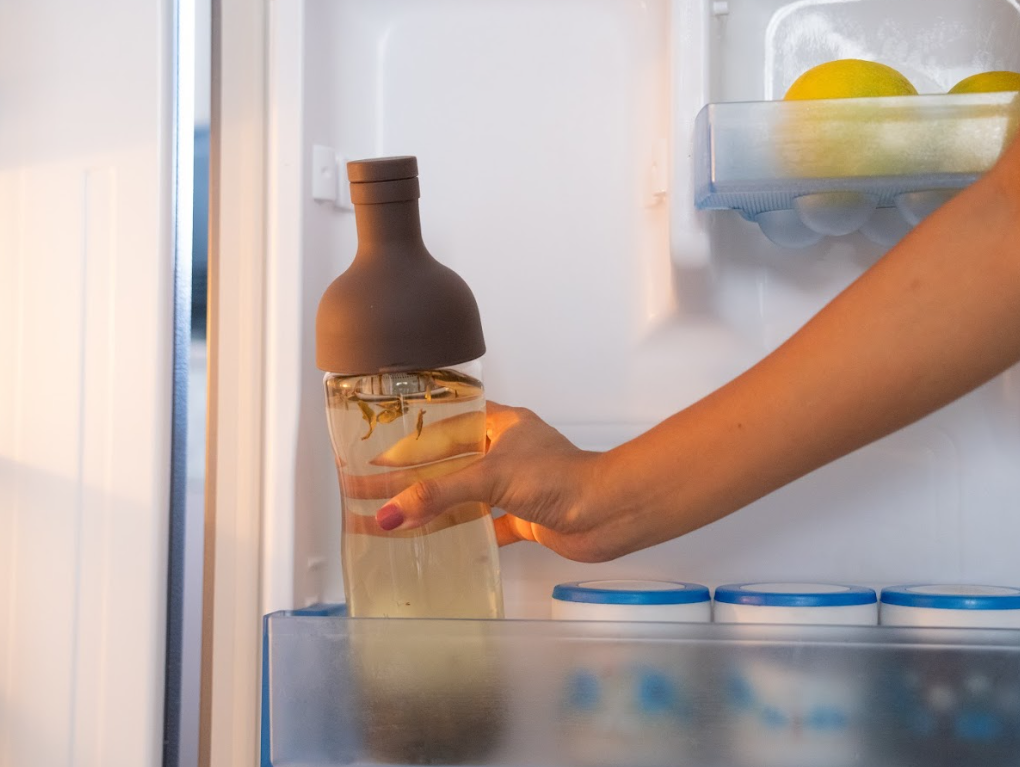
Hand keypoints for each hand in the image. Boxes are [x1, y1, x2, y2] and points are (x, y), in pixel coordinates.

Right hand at [374, 402, 623, 561]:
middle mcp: (508, 452)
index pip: (447, 424)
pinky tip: (432, 542)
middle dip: (416, 477)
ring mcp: (517, 486)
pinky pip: (485, 524)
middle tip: (375, 490)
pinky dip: (462, 533)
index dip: (413, 438)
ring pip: (467, 496)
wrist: (607, 513)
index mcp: (501, 425)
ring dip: (435, 507)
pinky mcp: (525, 518)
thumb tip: (387, 515)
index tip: (379, 453)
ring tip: (395, 518)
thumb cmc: (555, 478)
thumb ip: (437, 496)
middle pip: (452, 463)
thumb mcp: (489, 478)